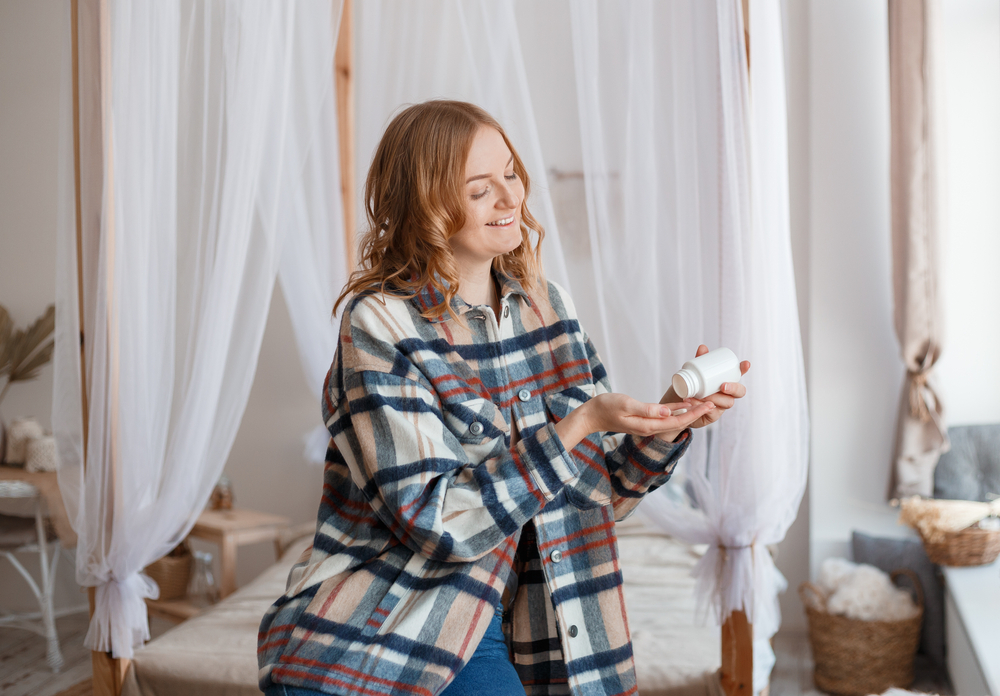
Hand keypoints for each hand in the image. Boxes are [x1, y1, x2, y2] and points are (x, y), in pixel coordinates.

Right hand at [582, 392, 714, 441]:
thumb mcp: (625, 405)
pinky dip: (676, 409)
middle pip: (679, 421)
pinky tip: (684, 403)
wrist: (591, 415)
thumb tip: (667, 412)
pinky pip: (664, 415)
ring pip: (674, 418)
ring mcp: (647, 423)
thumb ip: (646, 409)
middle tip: (713, 401)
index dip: (694, 413)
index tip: (708, 404)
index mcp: (648, 425)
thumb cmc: (605, 408)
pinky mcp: (644, 418)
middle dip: (697, 412)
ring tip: (703, 401)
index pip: (677, 421)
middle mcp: (650, 426)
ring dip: (689, 411)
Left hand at [659, 344, 749, 430]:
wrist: (677, 405)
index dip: (743, 370)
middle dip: (733, 388)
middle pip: (739, 391)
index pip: (738, 375)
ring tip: (701, 395)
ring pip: (726, 403)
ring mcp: (722, 405)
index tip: (746, 364)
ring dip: (715, 398)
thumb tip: (703, 348)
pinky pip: (713, 412)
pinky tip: (695, 403)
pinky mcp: (714, 415)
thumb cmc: (690, 388)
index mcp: (725, 381)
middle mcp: (727, 394)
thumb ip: (700, 362)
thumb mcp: (694, 374)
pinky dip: (703, 406)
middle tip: (722, 386)